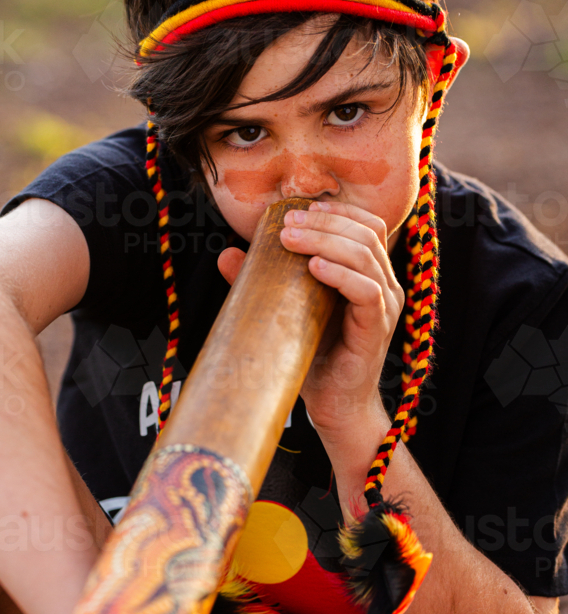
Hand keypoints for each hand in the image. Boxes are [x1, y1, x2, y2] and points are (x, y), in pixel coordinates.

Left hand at [278, 200, 403, 442]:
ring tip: (291, 240)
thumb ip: (266, 280)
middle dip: (324, 222)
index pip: (368, 226)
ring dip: (326, 240)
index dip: (339, 211)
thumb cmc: (314, 355)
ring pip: (366, 256)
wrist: (332, 404)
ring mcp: (385, 306)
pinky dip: (339, 274)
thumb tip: (228, 254)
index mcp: (371, 274)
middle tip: (287, 225)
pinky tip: (313, 268)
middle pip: (366, 233)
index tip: (303, 209)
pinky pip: (367, 291)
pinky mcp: (377, 329)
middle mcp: (385, 285)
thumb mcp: (288, 310)